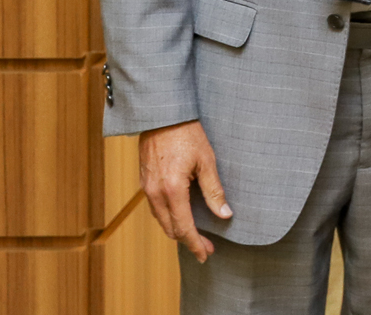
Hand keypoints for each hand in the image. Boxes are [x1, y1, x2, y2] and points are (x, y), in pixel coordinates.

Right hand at [138, 119, 230, 262]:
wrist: (162, 115)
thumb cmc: (187, 134)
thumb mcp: (207, 161)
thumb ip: (214, 190)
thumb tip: (225, 214)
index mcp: (172, 190)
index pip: (184, 227)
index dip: (195, 244)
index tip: (206, 254)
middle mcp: (155, 194)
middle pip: (170, 229)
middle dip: (188, 241)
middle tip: (206, 249)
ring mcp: (147, 189)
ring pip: (162, 220)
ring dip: (178, 230)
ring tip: (196, 236)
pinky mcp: (145, 182)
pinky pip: (156, 208)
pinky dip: (169, 218)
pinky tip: (181, 216)